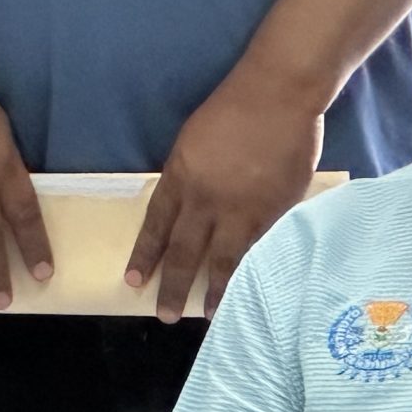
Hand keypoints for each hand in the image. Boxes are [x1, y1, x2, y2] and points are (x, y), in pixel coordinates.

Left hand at [125, 74, 322, 320]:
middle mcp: (205, 200)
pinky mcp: (274, 213)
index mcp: (180, 177)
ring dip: (215, 290)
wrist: (277, 95)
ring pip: (223, 260)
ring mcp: (241, 210)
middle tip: (165, 315)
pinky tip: (253, 289)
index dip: (145, 256)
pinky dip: (254, 272)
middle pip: (184, 251)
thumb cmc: (234, 109)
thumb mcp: (192, 140)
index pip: (156, 226)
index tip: (133, 282)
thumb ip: (188, 177)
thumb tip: (186, 208)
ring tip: (210, 315)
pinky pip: (260, 251)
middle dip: (172, 286)